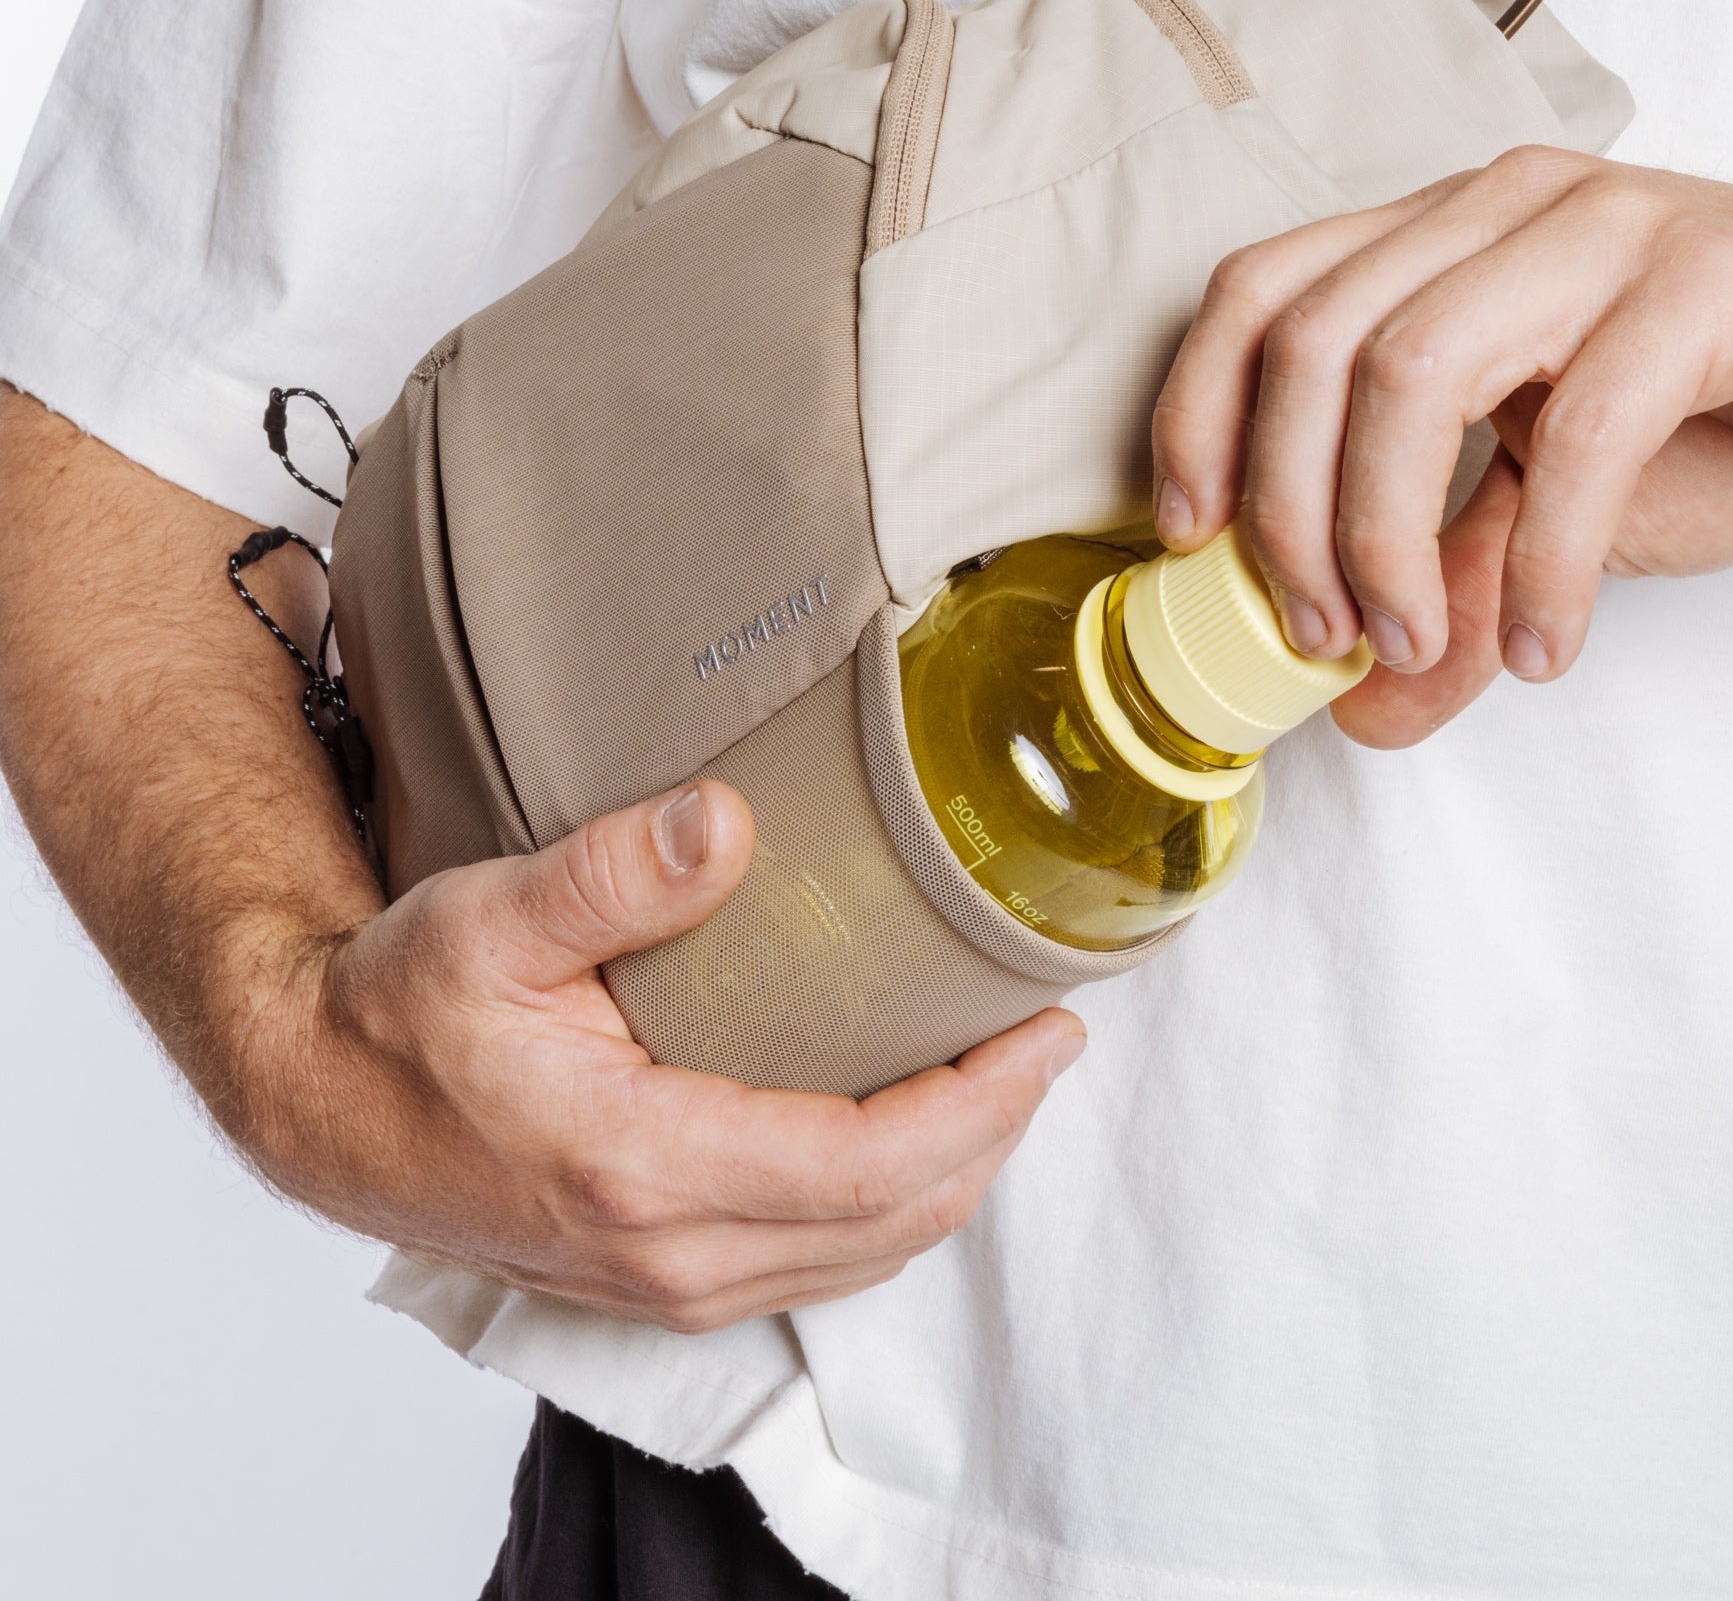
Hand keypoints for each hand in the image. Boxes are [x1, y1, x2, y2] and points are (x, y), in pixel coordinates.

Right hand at [242, 779, 1084, 1332]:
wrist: (315, 1100)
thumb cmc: (397, 1013)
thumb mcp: (489, 919)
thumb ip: (609, 874)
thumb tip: (720, 823)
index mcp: (642, 1165)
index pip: (868, 1163)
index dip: (979, 1103)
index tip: (1045, 1033)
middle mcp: (666, 1249)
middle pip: (890, 1224)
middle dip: (992, 1137)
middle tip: (1046, 1045)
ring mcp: (660, 1281)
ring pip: (858, 1259)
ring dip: (949, 1178)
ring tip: (1000, 1085)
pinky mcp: (651, 1278)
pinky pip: (810, 1266)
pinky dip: (884, 1211)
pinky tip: (904, 1142)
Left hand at [1151, 148, 1732, 743]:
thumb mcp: (1553, 512)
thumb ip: (1448, 590)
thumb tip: (1362, 708)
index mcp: (1444, 238)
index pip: (1264, 293)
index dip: (1197, 415)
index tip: (1190, 542)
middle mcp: (1506, 209)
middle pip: (1315, 342)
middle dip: (1288, 511)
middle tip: (1315, 632)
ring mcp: (1607, 229)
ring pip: (1415, 367)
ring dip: (1384, 535)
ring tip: (1418, 640)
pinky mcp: (1715, 281)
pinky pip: (1585, 427)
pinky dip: (1542, 560)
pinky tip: (1544, 641)